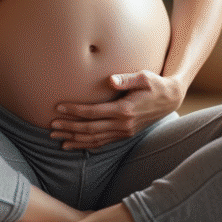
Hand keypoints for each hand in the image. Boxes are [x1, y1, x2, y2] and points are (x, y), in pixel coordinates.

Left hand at [50, 71, 184, 149]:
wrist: (171, 99)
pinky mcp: (125, 135)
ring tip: (57, 139)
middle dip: (69, 128)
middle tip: (51, 127)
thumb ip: (127, 78)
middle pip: (90, 129)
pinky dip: (87, 145)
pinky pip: (103, 143)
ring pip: (95, 139)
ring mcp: (124, 132)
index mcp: (125, 110)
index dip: (75, 111)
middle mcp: (123, 125)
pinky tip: (74, 145)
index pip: (93, 113)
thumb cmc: (155, 84)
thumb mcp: (144, 77)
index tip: (58, 108)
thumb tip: (111, 80)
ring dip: (75, 139)